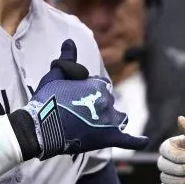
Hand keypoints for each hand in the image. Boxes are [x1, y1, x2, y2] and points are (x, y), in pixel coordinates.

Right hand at [24, 39, 148, 158]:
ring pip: (118, 118)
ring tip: (97, 126)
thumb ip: (67, 59)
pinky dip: (137, 141)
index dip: (88, 91)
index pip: (100, 86)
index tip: (76, 97)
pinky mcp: (109, 139)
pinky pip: (129, 140)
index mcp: (98, 85)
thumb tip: (70, 42)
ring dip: (112, 120)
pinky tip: (144, 141)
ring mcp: (109, 121)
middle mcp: (107, 101)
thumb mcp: (55, 75)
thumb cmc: (46, 100)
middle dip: (97, 106)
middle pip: (108, 102)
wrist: (41, 129)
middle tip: (78, 114)